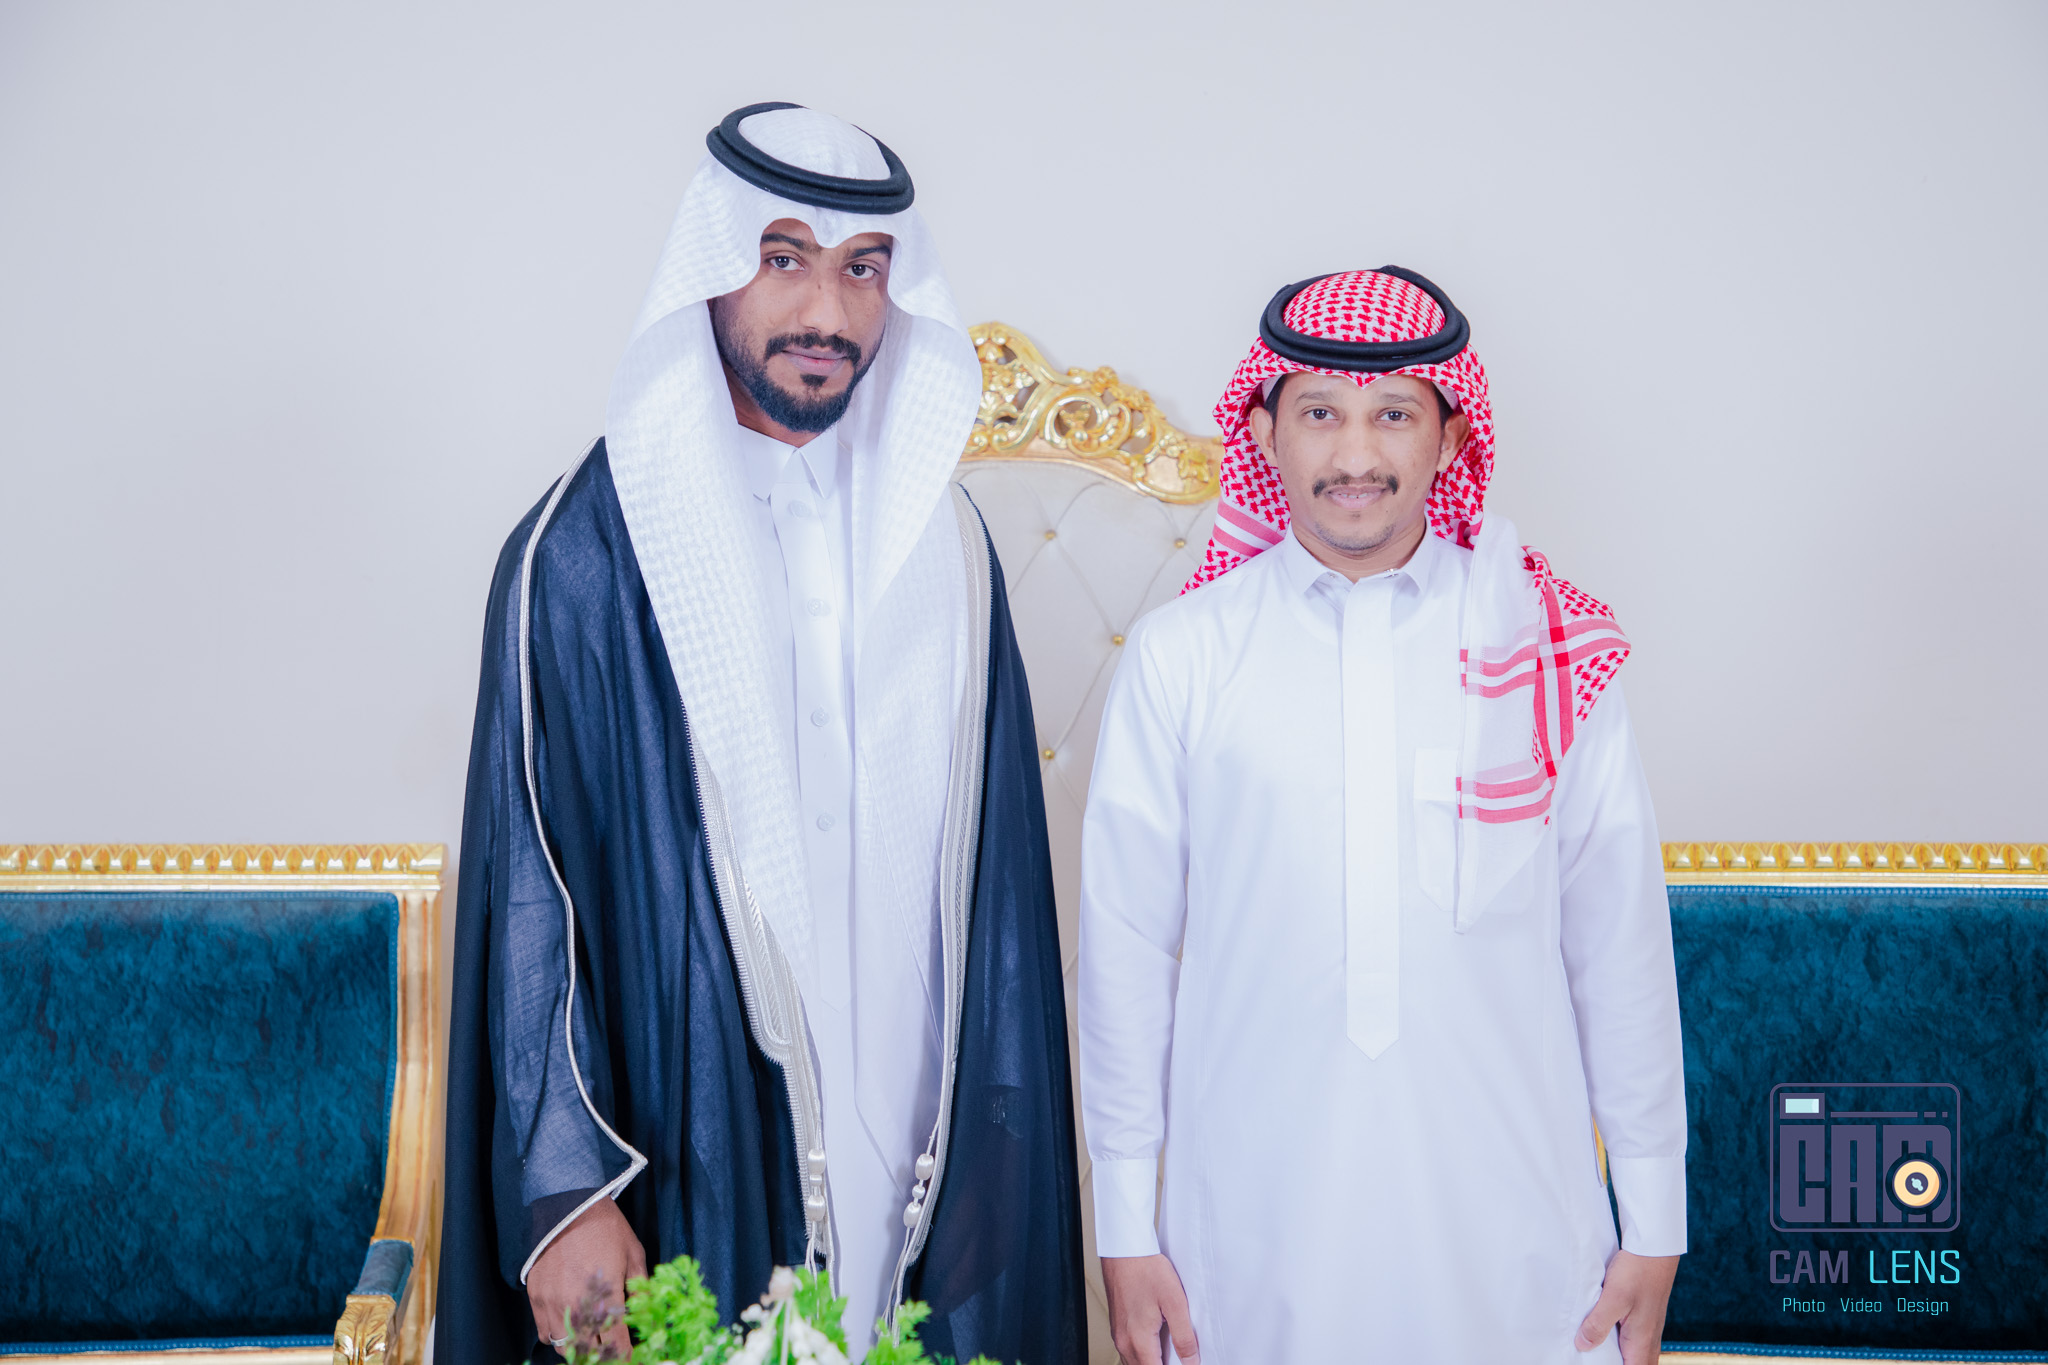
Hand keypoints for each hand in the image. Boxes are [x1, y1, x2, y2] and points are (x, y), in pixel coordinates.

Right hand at [527, 1198, 645, 1357]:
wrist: (569, 1205)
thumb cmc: (606, 1227)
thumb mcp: (634, 1254)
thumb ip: (640, 1288)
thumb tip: (644, 1312)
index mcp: (607, 1298)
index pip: (617, 1344)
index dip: (625, 1356)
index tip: (629, 1357)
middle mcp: (578, 1307)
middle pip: (588, 1351)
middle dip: (600, 1354)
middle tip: (609, 1350)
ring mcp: (554, 1305)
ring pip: (563, 1347)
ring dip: (578, 1348)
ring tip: (590, 1341)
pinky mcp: (537, 1298)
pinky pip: (544, 1332)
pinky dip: (556, 1336)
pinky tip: (569, 1327)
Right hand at [1102, 1254, 1199, 1364]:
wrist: (1123, 1250)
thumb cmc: (1146, 1269)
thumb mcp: (1174, 1302)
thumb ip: (1183, 1336)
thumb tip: (1191, 1361)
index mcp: (1139, 1340)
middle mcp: (1124, 1341)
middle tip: (1180, 1360)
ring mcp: (1118, 1334)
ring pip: (1134, 1364)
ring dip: (1151, 1364)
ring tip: (1170, 1357)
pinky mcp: (1117, 1326)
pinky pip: (1129, 1353)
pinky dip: (1142, 1357)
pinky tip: (1155, 1348)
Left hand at [1576, 1248, 1678, 1363]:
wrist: (1654, 1248)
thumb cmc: (1637, 1272)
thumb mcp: (1613, 1298)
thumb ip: (1598, 1325)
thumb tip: (1583, 1346)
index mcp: (1641, 1343)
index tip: (1591, 1364)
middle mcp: (1648, 1340)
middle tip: (1589, 1359)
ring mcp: (1648, 1329)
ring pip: (1634, 1355)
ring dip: (1618, 1356)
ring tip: (1592, 1353)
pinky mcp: (1643, 1317)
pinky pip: (1633, 1341)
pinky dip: (1619, 1343)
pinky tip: (1603, 1334)